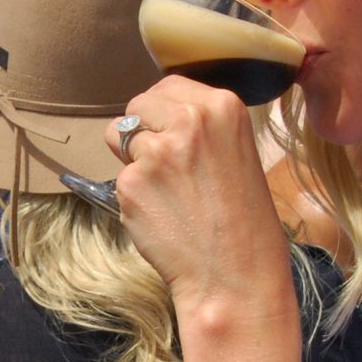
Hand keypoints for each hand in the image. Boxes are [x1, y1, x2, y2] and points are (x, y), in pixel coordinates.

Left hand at [109, 77, 291, 318]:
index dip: (163, 113)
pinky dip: (133, 198)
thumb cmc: (243, 222)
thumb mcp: (237, 152)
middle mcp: (189, 119)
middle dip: (142, 132)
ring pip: (118, 138)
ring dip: (132, 162)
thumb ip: (200, 127)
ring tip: (167, 194)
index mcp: (222, 106)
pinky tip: (162, 218)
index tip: (175, 138)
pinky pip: (119, 179)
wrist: (237, 275)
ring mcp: (157, 151)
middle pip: (137, 105)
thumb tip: (157, 114)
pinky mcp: (131, 183)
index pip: (168, 86)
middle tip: (169, 170)